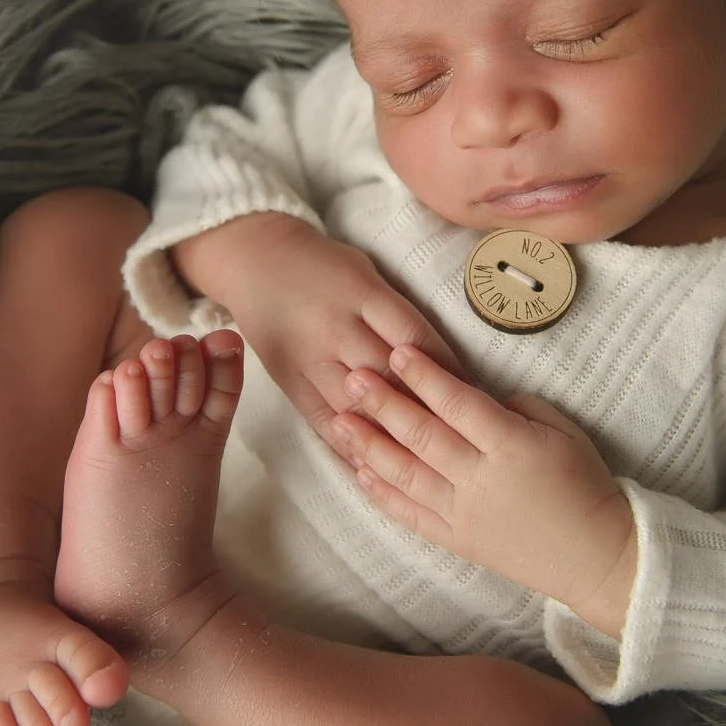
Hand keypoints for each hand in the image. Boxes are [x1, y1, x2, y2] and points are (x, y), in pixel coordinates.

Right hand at [181, 214, 470, 465]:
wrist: (255, 261)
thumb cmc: (324, 266)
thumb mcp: (367, 272)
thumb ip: (399, 313)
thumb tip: (442, 362)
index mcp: (361, 293)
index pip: (415, 338)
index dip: (446, 369)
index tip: (470, 392)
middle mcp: (335, 327)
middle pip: (389, 377)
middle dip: (425, 407)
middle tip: (459, 434)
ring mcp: (308, 357)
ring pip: (357, 407)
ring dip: (391, 434)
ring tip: (424, 458)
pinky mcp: (288, 380)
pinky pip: (322, 420)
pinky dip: (350, 445)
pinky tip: (375, 464)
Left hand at [329, 343, 635, 623]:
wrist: (596, 557)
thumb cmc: (587, 487)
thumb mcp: (565, 433)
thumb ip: (519, 408)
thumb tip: (477, 397)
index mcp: (512, 446)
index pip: (459, 404)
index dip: (426, 376)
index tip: (399, 352)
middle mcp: (482, 480)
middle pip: (423, 435)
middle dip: (384, 404)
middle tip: (354, 378)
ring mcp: (465, 514)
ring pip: (407, 475)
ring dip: (370, 445)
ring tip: (341, 421)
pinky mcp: (458, 541)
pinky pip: (411, 515)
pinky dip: (383, 494)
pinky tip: (359, 471)